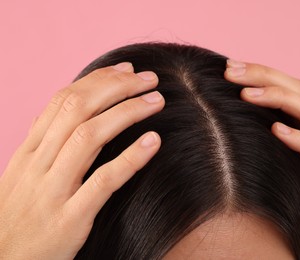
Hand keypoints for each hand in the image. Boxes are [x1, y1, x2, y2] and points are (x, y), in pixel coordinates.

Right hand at [0, 62, 163, 259]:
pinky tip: (153, 141)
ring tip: (157, 101)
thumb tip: (58, 112)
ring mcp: (52, 191)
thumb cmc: (18, 219)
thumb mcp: (22, 177)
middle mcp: (38, 165)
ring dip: (127, 113)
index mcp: (28, 152)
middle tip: (149, 80)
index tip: (126, 70)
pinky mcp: (70, 219)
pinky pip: (103, 181)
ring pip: (89, 136)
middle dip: (117, 88)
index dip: (98, 80)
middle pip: (78, 109)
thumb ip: (41, 144)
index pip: (63, 100)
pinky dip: (130, 158)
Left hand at [224, 60, 299, 259]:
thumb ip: (268, 147)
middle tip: (230, 70)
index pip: (284, 88)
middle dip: (262, 76)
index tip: (227, 68)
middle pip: (296, 90)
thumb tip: (228, 138)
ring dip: (279, 99)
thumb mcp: (289, 162)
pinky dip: (299, 139)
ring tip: (247, 94)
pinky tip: (277, 131)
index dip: (258, 75)